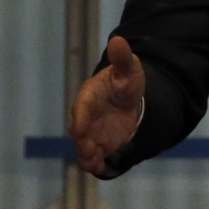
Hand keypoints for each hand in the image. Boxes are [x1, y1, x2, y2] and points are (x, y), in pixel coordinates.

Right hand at [68, 36, 145, 174]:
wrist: (130, 99)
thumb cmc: (126, 80)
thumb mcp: (129, 68)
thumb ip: (122, 58)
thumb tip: (118, 39)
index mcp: (90, 94)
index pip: (82, 105)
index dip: (81, 117)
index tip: (80, 129)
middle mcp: (86, 115)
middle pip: (79, 129)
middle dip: (82, 140)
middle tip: (87, 150)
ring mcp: (91, 131)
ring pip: (84, 145)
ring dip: (87, 155)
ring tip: (93, 163)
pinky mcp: (99, 144)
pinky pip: (94, 155)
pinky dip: (95, 162)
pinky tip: (99, 168)